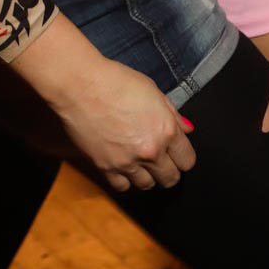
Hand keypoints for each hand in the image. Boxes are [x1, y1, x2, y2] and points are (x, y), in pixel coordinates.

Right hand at [55, 56, 196, 193]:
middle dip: (169, 169)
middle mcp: (151, 151)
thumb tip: (187, 129)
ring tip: (140, 162)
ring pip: (147, 185)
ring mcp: (128, 162)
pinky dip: (125, 179)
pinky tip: (123, 166)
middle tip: (161, 159)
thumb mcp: (152, 90)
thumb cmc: (116, 81)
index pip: (187, 160)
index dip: (183, 156)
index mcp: (166, 130)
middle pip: (170, 178)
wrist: (81, 85)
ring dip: (147, 175)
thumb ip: (172, 114)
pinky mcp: (106, 167)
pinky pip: (122, 186)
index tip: (177, 152)